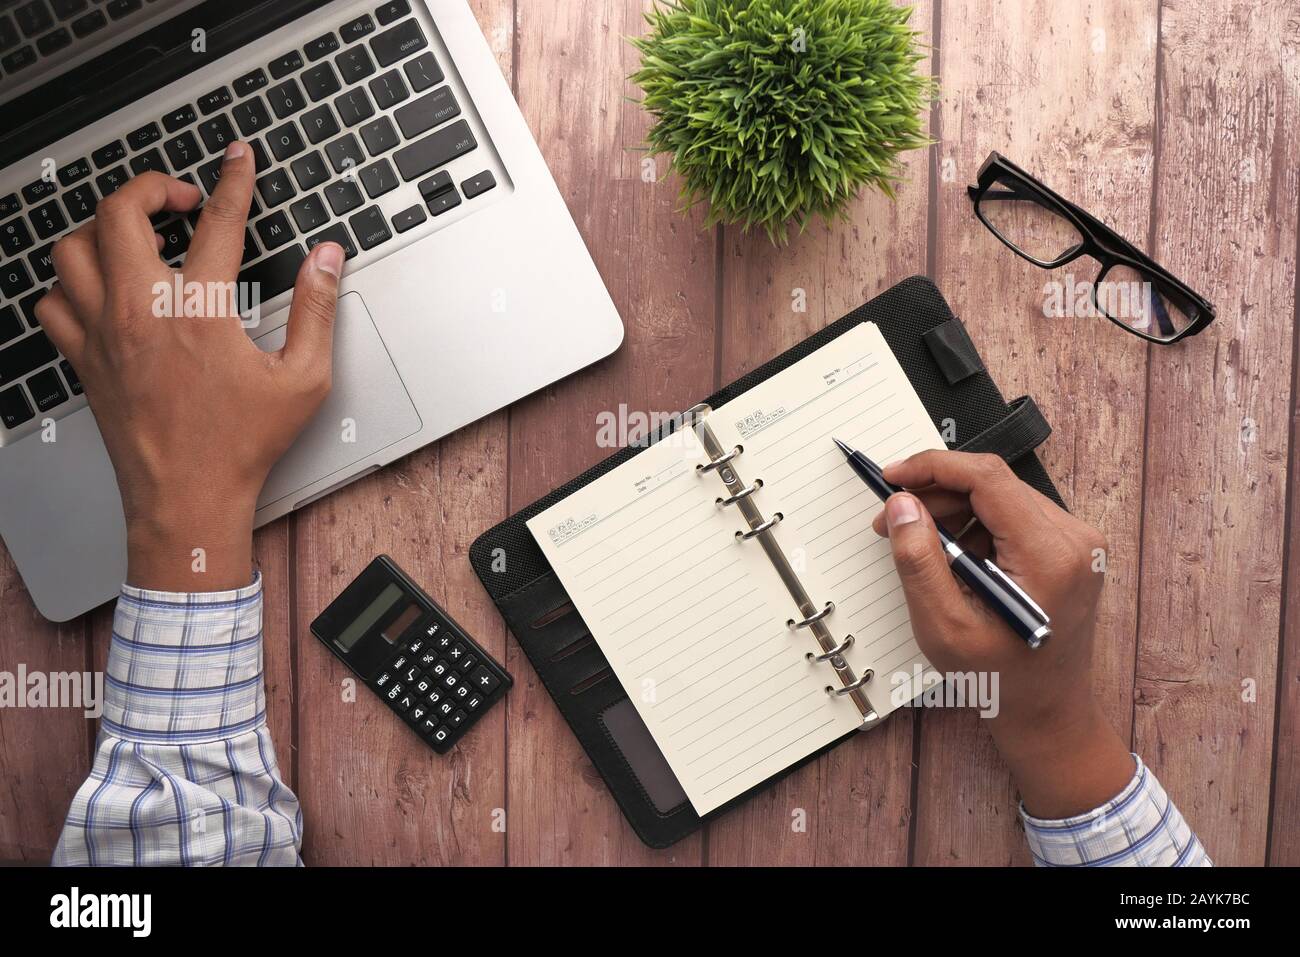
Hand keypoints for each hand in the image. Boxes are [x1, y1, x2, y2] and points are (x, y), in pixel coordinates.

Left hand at [35, 142, 345, 591]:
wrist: (188, 498)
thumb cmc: (241, 446)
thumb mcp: (303, 379)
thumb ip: (318, 310)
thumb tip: (326, 260)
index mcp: (198, 313)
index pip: (218, 223)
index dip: (234, 181)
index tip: (239, 158)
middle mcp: (140, 313)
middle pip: (120, 213)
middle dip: (150, 187)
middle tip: (181, 197)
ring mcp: (103, 335)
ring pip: (72, 248)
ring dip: (103, 227)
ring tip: (136, 232)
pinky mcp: (83, 359)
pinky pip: (52, 301)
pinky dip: (70, 282)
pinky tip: (100, 288)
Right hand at [872, 450, 1133, 816]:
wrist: (1048, 713)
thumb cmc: (1000, 679)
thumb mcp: (944, 625)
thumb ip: (919, 560)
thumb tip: (901, 505)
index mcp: (1050, 554)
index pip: (987, 479)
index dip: (932, 468)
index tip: (892, 478)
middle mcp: (1074, 539)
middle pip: (993, 485)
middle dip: (935, 494)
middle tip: (891, 520)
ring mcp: (1077, 543)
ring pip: (1001, 497)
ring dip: (953, 511)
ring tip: (917, 543)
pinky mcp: (1069, 549)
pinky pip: (1013, 516)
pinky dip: (975, 527)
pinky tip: (953, 557)